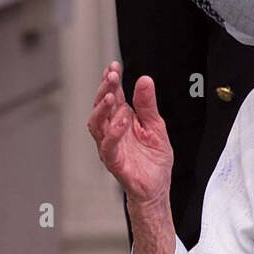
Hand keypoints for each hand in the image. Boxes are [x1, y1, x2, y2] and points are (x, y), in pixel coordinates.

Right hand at [87, 62, 172, 207]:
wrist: (157, 187)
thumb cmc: (154, 159)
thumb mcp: (156, 126)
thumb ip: (148, 105)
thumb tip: (144, 80)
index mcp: (122, 119)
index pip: (114, 96)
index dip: (112, 80)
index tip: (114, 66)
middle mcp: (111, 130)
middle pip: (101, 106)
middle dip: (105, 89)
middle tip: (111, 76)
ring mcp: (110, 145)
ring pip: (96, 124)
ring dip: (102, 108)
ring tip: (111, 96)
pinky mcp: (113, 161)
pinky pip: (108, 146)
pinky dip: (112, 133)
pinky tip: (121, 121)